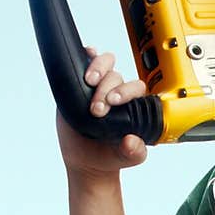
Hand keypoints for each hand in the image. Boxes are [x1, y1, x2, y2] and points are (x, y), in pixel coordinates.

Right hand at [56, 46, 147, 178]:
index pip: (135, 87)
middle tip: (97, 108)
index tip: (113, 101)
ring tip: (89, 82)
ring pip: (104, 64)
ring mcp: (98, 86)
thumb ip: (135, 151)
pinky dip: (85, 55)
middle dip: (106, 88)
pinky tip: (84, 55)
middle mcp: (116, 92)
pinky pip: (84, 62)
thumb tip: (132, 141)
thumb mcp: (127, 157)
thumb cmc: (111, 155)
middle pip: (116, 76)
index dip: (126, 90)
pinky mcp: (79, 84)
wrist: (88, 160)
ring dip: (97, 68)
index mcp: (133, 104)